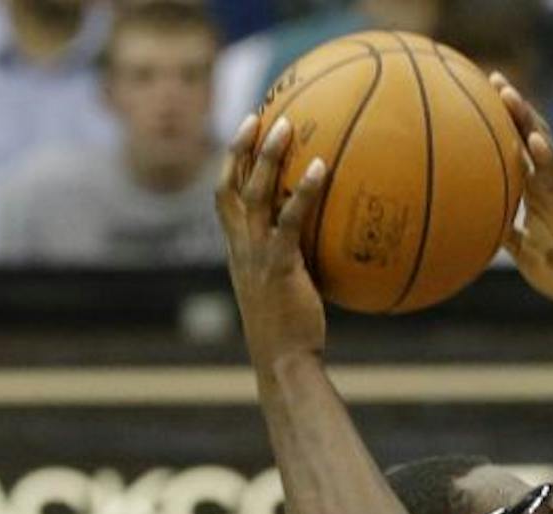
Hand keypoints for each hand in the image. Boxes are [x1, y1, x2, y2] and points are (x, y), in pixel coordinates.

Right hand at [214, 115, 327, 367]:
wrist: (283, 360)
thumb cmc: (291, 332)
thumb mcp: (288, 290)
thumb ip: (296, 263)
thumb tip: (327, 248)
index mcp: (238, 250)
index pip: (225, 197)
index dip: (231, 163)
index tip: (243, 133)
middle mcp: (240, 246)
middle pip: (232, 183)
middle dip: (242, 146)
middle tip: (261, 114)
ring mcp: (255, 253)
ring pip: (255, 193)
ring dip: (268, 156)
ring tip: (287, 126)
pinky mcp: (279, 264)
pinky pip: (290, 219)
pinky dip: (305, 191)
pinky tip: (323, 168)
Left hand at [494, 75, 552, 324]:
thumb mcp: (524, 252)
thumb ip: (506, 232)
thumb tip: (478, 222)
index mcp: (540, 194)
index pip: (520, 150)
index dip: (505, 124)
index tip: (484, 96)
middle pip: (533, 137)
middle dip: (515, 108)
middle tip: (494, 78)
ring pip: (545, 149)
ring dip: (526, 120)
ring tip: (508, 94)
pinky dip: (546, 158)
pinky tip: (533, 139)